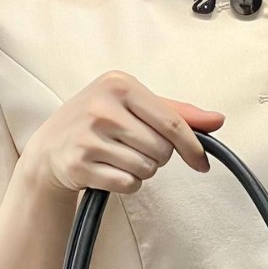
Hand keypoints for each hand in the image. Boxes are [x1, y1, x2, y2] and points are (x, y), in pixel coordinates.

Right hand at [22, 69, 224, 195]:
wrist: (50, 148)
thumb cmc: (98, 123)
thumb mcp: (133, 107)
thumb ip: (176, 113)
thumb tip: (217, 120)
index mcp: (120, 84)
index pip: (172, 123)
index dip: (192, 147)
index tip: (201, 163)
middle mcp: (103, 106)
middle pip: (162, 150)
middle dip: (157, 158)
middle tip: (136, 150)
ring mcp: (90, 136)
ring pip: (146, 169)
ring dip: (141, 171)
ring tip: (119, 159)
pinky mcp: (81, 164)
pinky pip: (128, 184)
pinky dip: (126, 184)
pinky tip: (110, 171)